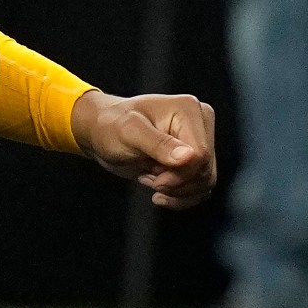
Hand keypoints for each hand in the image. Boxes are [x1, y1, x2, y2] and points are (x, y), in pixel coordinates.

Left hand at [73, 89, 216, 209]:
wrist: (101, 133)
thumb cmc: (110, 126)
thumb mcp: (128, 132)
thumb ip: (157, 143)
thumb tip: (189, 157)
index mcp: (189, 110)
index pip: (201, 155)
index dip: (179, 174)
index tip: (153, 177)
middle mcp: (200, 124)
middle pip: (205, 171)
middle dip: (175, 183)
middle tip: (148, 177)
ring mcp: (198, 142)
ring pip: (205, 181)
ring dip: (176, 190)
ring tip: (150, 179)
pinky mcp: (193, 159)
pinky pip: (201, 187)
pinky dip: (181, 196)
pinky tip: (160, 193)